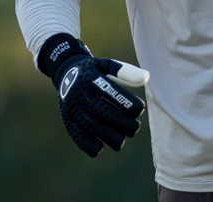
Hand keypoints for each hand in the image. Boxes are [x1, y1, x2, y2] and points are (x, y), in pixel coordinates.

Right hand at [38, 33, 149, 155]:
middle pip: (102, 111)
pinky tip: (101, 147)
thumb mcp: (107, 64)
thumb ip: (126, 71)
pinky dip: (88, 144)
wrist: (66, 72)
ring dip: (109, 136)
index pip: (111, 92)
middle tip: (135, 128)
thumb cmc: (94, 71)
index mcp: (92, 78)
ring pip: (91, 126)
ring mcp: (72, 108)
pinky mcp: (67, 120)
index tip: (140, 109)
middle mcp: (80, 94)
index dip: (127, 103)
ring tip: (122, 140)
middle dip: (122, 123)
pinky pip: (76, 135)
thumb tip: (147, 78)